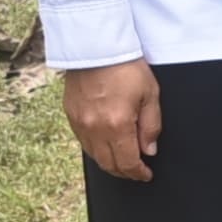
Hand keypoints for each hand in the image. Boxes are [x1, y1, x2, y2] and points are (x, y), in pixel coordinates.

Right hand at [63, 60, 162, 180]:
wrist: (96, 46)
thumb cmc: (126, 67)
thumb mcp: (150, 94)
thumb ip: (151, 126)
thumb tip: (149, 150)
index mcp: (117, 125)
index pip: (127, 162)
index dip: (138, 173)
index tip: (146, 175)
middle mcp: (95, 129)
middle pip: (109, 164)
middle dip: (125, 172)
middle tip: (136, 172)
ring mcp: (80, 123)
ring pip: (94, 156)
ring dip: (109, 163)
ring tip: (123, 161)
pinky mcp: (70, 115)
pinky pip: (83, 142)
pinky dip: (96, 149)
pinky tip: (106, 145)